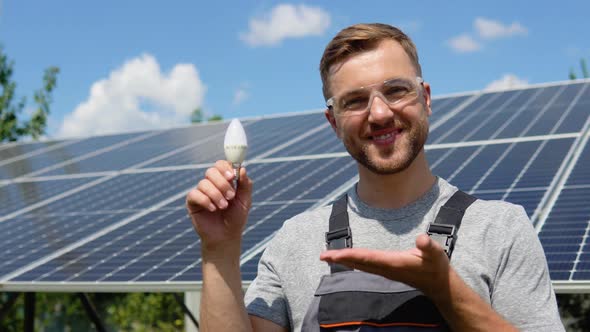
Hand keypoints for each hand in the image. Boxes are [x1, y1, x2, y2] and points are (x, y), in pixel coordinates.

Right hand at [186, 160, 252, 253]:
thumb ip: (245, 185)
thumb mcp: (245, 201)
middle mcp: (212, 183)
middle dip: (222, 183)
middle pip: (211, 171)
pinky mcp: (192, 202)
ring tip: (223, 207)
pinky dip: (205, 200)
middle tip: (230, 196)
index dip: (225, 167)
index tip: (231, 176)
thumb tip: (242, 169)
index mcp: (224, 180)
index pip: (221, 165)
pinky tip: (212, 209)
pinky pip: (194, 194)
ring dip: (216, 195)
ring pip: (204, 183)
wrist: (226, 236)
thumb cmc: (236, 218)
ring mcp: (201, 192)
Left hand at [320, 234, 449, 296]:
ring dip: (343, 261)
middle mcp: (386, 268)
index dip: (351, 255)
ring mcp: (385, 271)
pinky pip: (364, 266)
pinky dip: (352, 261)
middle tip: (322, 256)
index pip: (367, 258)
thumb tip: (421, 239)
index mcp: (393, 263)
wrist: (440, 285)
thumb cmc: (437, 267)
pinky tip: (345, 260)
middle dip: (339, 259)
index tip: (335, 255)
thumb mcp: (436, 253)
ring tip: (327, 257)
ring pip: (359, 265)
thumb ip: (428, 246)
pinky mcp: (386, 270)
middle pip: (358, 263)